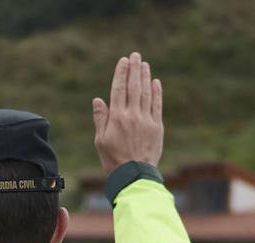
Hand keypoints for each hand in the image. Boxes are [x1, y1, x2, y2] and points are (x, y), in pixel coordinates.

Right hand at [92, 52, 163, 174]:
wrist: (133, 175)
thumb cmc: (113, 159)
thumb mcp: (100, 140)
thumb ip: (101, 118)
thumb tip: (98, 100)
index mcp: (117, 117)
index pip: (119, 89)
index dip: (121, 73)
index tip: (123, 61)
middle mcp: (132, 115)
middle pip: (134, 87)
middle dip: (134, 70)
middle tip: (135, 56)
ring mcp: (146, 120)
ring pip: (146, 93)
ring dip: (145, 77)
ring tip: (144, 64)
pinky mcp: (157, 127)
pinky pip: (157, 105)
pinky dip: (156, 92)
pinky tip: (155, 82)